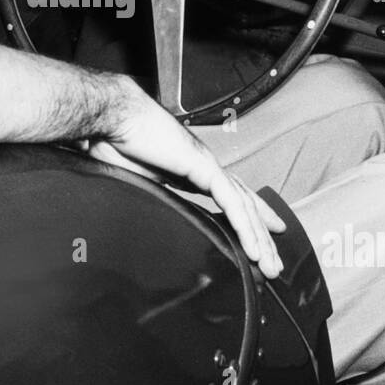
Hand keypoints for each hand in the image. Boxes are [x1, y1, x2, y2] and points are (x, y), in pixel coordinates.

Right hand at [92, 85, 284, 277]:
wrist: (112, 117)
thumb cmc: (116, 142)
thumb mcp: (135, 185)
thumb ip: (150, 203)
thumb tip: (144, 232)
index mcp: (190, 170)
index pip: (229, 197)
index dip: (248, 217)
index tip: (262, 237)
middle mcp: (205, 166)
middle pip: (244, 204)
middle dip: (261, 235)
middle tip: (272, 264)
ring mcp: (207, 165)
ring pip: (243, 206)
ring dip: (258, 238)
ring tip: (269, 266)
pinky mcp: (203, 166)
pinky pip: (231, 202)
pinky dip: (245, 227)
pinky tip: (253, 249)